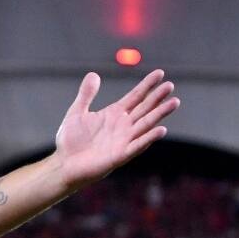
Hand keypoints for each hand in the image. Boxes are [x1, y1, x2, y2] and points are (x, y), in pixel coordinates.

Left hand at [53, 69, 180, 190]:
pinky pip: (137, 146)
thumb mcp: (76, 113)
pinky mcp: (120, 155)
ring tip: (174, 102)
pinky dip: (149, 138)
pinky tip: (161, 130)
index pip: (136, 96)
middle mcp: (123, 126)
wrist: (63, 164)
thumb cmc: (70, 141)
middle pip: (145, 108)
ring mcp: (124, 140)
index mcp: (114, 114)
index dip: (147, 85)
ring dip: (160, 114)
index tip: (160, 73)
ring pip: (146, 124)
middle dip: (157, 97)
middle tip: (170, 85)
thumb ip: (86, 95)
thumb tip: (93, 74)